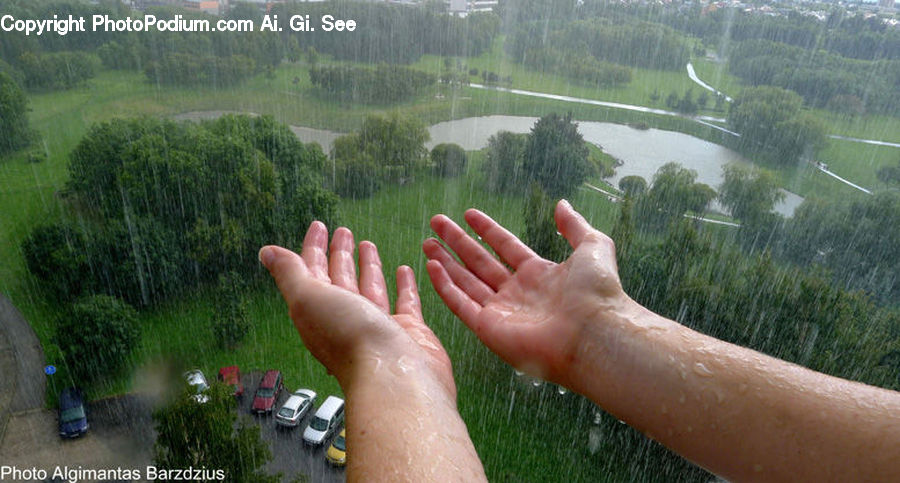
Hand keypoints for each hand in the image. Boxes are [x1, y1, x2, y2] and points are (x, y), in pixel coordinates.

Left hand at [260, 221, 454, 398]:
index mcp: (318, 312)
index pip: (312, 272)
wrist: (395, 376)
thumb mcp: (309, 298)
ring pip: (369, 288)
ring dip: (367, 266)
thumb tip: (266, 252)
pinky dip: (402, 286)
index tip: (319, 225)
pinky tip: (403, 270)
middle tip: (343, 231)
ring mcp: (377, 326)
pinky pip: (404, 302)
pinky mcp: (407, 330)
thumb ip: (290, 273)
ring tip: (369, 244)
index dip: (313, 248)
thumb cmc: (350, 339)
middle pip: (339, 279)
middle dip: (339, 254)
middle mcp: (346, 319)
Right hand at [424, 200, 630, 388]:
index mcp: (540, 275)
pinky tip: (432, 267)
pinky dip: (445, 287)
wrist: (593, 334)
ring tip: (427, 242)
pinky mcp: (489, 329)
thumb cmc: (597, 293)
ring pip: (466, 282)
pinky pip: (461, 305)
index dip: (487, 230)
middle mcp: (518, 293)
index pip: (506, 247)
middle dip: (457, 242)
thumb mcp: (592, 247)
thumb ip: (575, 226)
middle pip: (480, 262)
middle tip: (436, 223)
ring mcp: (502, 312)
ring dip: (446, 262)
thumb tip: (562, 204)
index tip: (469, 214)